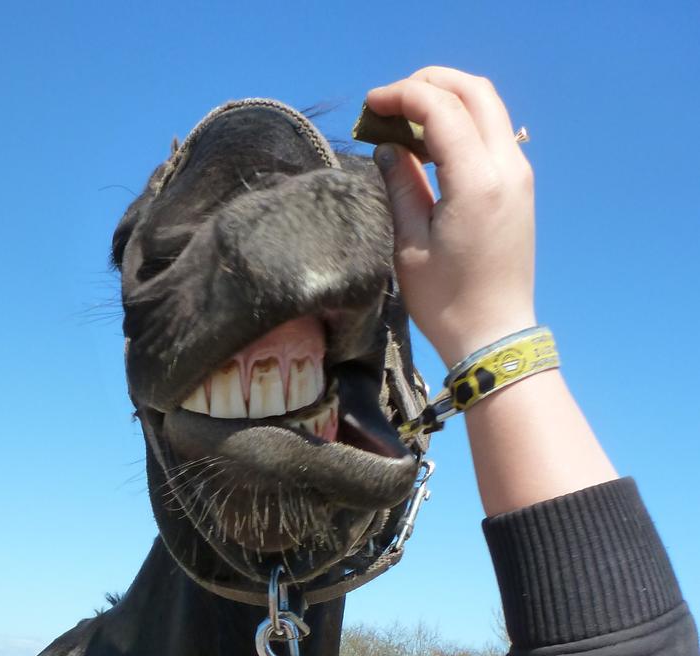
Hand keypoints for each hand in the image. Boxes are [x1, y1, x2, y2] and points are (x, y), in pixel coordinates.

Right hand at [364, 68, 534, 367]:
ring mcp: (519, 174)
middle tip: (390, 101)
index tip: (371, 105)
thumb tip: (389, 148)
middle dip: (429, 84)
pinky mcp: (520, 186)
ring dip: (448, 99)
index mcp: (476, 181)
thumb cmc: (446, 302)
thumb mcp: (410, 245)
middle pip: (473, 91)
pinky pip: (494, 132)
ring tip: (408, 119)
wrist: (494, 334)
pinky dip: (463, 122)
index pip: (441, 109)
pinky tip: (433, 143)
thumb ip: (402, 186)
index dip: (402, 96)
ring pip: (488, 106)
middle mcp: (506, 167)